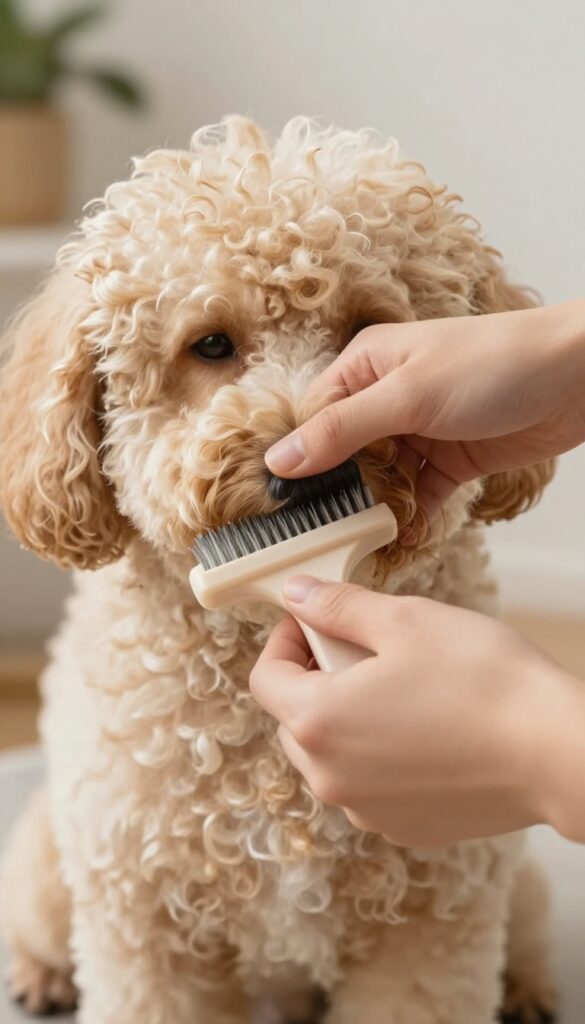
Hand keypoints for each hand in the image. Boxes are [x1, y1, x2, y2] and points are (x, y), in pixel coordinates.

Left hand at [250, 577, 584, 845]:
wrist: (555, 752)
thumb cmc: (484, 681)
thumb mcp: (404, 621)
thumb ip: (338, 607)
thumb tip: (296, 594)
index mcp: (318, 721)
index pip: (264, 678)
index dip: (285, 640)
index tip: (314, 620)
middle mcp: (330, 778)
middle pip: (292, 720)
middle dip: (315, 679)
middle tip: (361, 648)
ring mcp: (366, 811)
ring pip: (329, 756)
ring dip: (345, 720)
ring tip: (399, 689)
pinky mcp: (404, 827)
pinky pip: (367, 786)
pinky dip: (377, 757)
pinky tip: (425, 729)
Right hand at [265, 302, 584, 518]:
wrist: (577, 378)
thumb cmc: (495, 363)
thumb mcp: (408, 395)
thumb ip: (342, 430)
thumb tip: (282, 459)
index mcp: (367, 366)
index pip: (314, 417)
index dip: (299, 460)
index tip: (285, 505)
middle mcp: (387, 397)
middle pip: (344, 454)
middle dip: (337, 492)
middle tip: (320, 533)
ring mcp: (420, 430)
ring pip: (380, 479)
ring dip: (374, 509)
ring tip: (359, 541)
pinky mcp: (451, 459)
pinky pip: (418, 495)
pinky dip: (410, 517)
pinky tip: (402, 540)